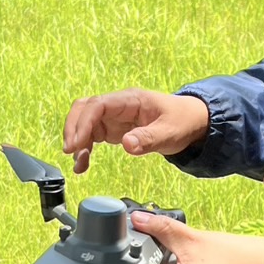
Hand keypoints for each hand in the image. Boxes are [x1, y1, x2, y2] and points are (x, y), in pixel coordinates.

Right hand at [63, 89, 209, 173]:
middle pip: (84, 109)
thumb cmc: (182, 121)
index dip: (83, 123)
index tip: (76, 144)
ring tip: (78, 164)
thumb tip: (127, 144)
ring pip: (84, 122)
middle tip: (71, 151)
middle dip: (73, 129)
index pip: (98, 105)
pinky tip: (82, 164)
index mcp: (130, 100)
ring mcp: (114, 117)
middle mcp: (118, 106)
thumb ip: (148, 139)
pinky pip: (92, 135)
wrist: (192, 122)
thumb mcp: (170, 133)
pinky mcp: (113, 129)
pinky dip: (84, 148)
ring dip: (77, 140)